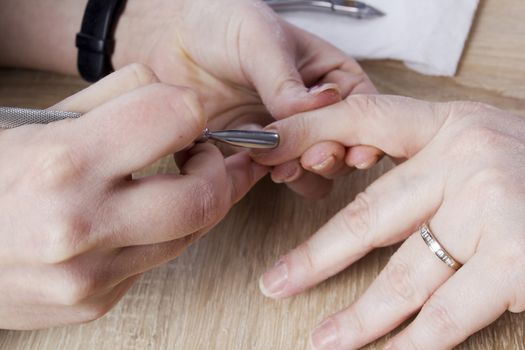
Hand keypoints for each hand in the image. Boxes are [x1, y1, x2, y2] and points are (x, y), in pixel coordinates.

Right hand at [0, 64, 266, 329]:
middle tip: (206, 157)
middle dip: (220, 171)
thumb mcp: (35, 124)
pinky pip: (156, 260)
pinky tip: (144, 218)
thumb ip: (110, 100)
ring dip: (200, 203)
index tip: (188, 117)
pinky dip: (164, 234)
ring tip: (186, 181)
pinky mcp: (95, 302)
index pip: (176, 118)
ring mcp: (89, 274)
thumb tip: (171, 94)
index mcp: (64, 162)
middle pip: (203, 197)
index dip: (192, 111)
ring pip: (190, 234)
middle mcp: (80, 224)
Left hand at [113, 0, 380, 197]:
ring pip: (313, 173)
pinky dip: (266, 178)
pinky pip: (272, 177)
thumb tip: (317, 106)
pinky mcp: (256, 155)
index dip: (362, 134)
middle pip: (342, 150)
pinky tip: (252, 165)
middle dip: (330, 159)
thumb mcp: (259, 39)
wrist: (174, 41)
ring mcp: (287, 137)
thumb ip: (286, 79)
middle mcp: (315, 114)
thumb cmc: (223, 24)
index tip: (353, 150)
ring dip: (302, 175)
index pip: (361, 113)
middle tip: (310, 159)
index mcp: (331, 80)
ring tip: (282, 166)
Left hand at [252, 95, 524, 348]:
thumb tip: (359, 183)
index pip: (365, 119)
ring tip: (323, 340)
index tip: (265, 151)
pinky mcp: (521, 262)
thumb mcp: (484, 149)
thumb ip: (429, 168)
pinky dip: (416, 342)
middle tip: (276, 282)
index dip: (309, 133)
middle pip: (373, 216)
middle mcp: (470, 161)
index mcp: (454, 127)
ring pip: (406, 275)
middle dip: (318, 256)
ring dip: (361, 316)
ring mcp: (496, 211)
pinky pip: (451, 314)